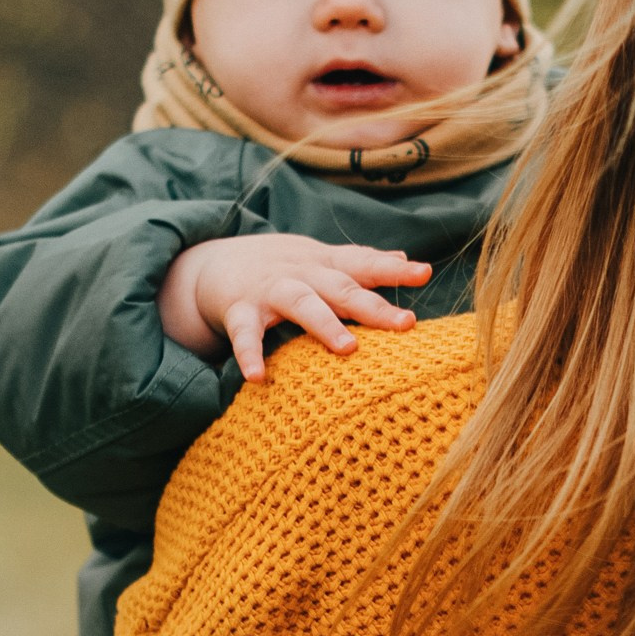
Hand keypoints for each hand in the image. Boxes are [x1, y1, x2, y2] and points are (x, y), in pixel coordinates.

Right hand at [157, 231, 429, 381]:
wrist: (209, 263)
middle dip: (373, 305)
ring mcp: (270, 291)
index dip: (394, 268)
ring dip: (324, 324)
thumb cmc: (279, 268)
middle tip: (405, 323)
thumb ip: (360, 262)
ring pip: (301, 304)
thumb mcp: (319, 259)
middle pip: (342, 288)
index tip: (425, 273)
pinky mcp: (239, 311)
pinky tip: (257, 377)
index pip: (364, 263)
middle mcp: (302, 274)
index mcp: (324, 264)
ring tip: (349, 349)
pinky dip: (249, 354)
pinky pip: (245, 334)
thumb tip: (405, 258)